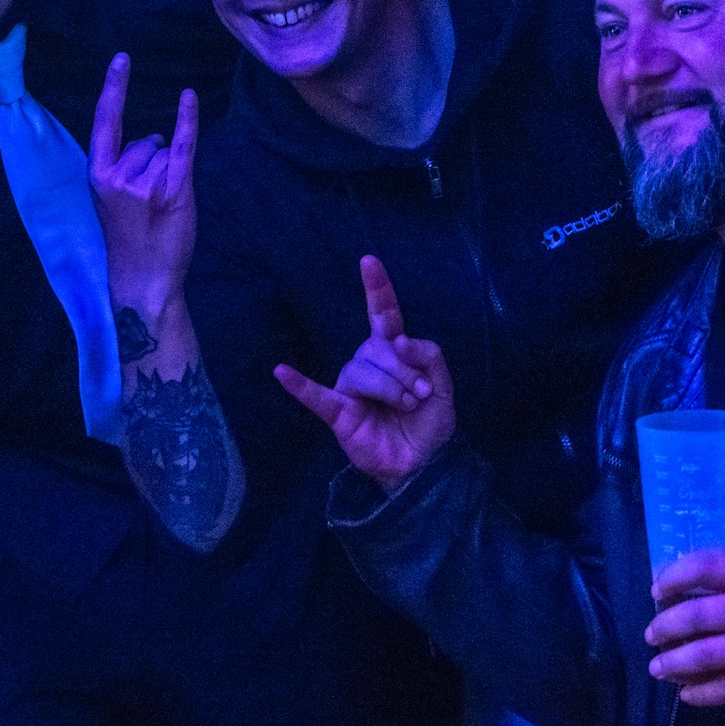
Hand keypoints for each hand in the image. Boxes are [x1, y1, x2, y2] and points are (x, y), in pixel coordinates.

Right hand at [89, 53, 197, 310]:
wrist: (143, 278)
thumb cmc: (131, 240)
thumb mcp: (112, 200)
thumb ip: (123, 167)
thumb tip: (150, 138)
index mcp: (97, 175)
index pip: (104, 122)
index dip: (114, 89)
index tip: (122, 59)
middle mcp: (117, 175)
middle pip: (144, 141)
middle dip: (151, 162)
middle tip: (147, 204)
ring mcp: (144, 182)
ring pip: (163, 151)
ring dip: (167, 173)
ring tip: (159, 208)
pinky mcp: (172, 189)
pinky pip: (181, 145)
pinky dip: (187, 120)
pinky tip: (189, 98)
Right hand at [275, 257, 455, 492]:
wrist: (424, 464)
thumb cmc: (429, 423)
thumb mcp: (443, 385)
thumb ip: (429, 355)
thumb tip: (400, 340)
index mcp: (392, 351)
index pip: (383, 314)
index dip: (377, 287)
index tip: (368, 260)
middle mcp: (367, 362)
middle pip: (381, 349)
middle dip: (406, 372)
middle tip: (420, 396)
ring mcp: (350, 386)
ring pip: (364, 371)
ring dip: (392, 389)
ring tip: (405, 406)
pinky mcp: (338, 412)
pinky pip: (316, 395)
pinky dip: (299, 384)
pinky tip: (281, 372)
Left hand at [643, 543, 724, 706]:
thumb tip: (689, 560)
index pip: (703, 568)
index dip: (673, 576)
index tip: (657, 589)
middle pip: (697, 618)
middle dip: (665, 627)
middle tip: (651, 634)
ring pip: (707, 657)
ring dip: (674, 664)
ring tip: (658, 667)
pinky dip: (703, 694)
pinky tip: (686, 693)